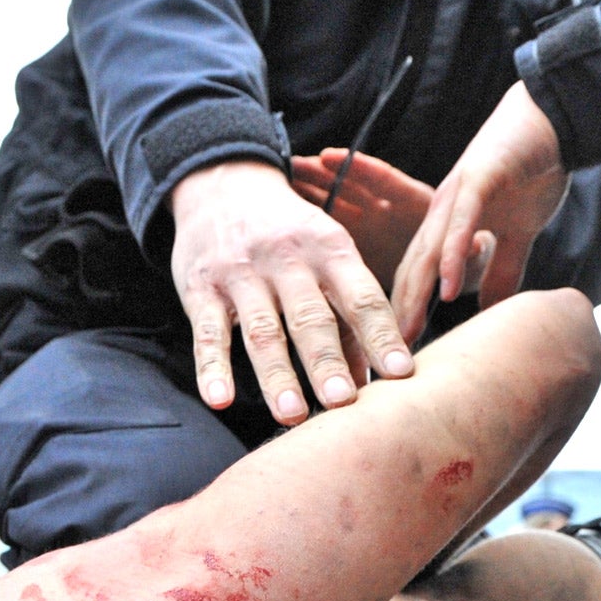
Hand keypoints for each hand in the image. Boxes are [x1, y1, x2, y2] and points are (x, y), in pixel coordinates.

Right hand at [169, 159, 413, 425]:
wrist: (222, 184)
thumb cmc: (289, 235)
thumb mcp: (326, 257)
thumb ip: (348, 318)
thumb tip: (370, 382)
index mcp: (330, 250)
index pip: (361, 297)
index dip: (380, 335)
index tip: (400, 374)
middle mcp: (288, 260)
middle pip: (310, 317)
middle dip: (327, 362)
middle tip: (343, 404)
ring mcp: (241, 274)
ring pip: (261, 330)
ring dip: (276, 375)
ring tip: (291, 416)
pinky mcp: (200, 289)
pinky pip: (208, 333)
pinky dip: (212, 368)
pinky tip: (219, 399)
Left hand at [392, 80, 569, 344]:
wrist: (553, 118)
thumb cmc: (532, 172)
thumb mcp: (517, 235)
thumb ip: (503, 271)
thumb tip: (496, 313)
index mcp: (445, 226)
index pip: (417, 277)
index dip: (404, 315)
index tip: (395, 355)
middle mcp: (441, 213)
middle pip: (411, 270)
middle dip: (396, 314)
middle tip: (385, 357)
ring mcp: (456, 195)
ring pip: (428, 251)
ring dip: (415, 294)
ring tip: (403, 333)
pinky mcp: (479, 179)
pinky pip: (461, 224)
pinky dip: (453, 256)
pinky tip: (447, 288)